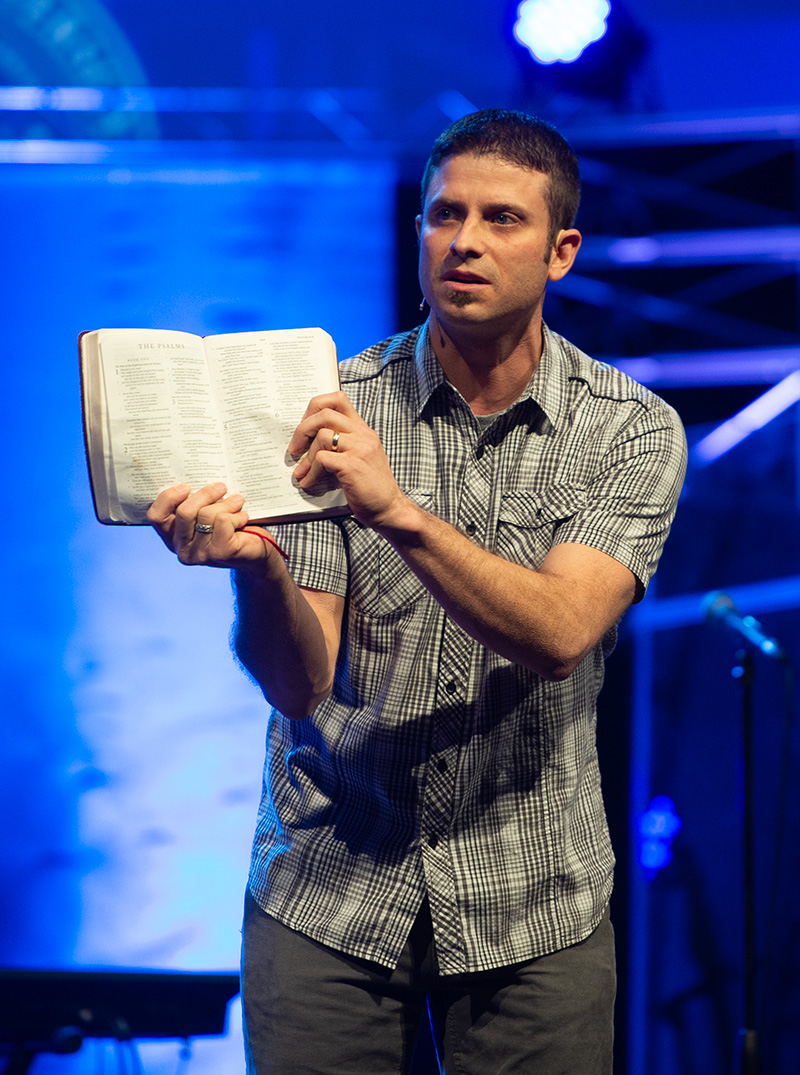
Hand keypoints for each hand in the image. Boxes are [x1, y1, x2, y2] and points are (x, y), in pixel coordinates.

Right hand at [146, 482, 280, 571]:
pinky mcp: (220, 553)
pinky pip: (224, 521)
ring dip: (226, 503)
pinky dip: (236, 515)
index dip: (168, 498)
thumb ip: (195, 502)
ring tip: (237, 501)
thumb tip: (197, 472)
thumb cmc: (229, 529)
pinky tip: (243, 517)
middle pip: (184, 512)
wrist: (256, 553)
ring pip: (206, 515)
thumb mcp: (206, 514)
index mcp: (173, 536)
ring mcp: (200, 554)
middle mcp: (182, 548)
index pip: (156, 516)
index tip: (186, 486)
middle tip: (221, 486)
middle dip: (205, 494)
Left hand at [289, 392, 408, 529]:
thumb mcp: (359, 457)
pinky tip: (309, 482)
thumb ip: (342, 444)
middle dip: (302, 430)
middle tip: (295, 448)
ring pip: (322, 436)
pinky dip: (311, 472)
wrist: (388, 508)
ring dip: (306, 457)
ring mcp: (359, 449)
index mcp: (363, 430)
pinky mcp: (352, 466)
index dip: (316, 407)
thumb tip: (309, 441)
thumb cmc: (370, 487)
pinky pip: (322, 459)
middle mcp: (363, 435)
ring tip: (302, 471)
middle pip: (325, 413)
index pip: (338, 399)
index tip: (305, 425)